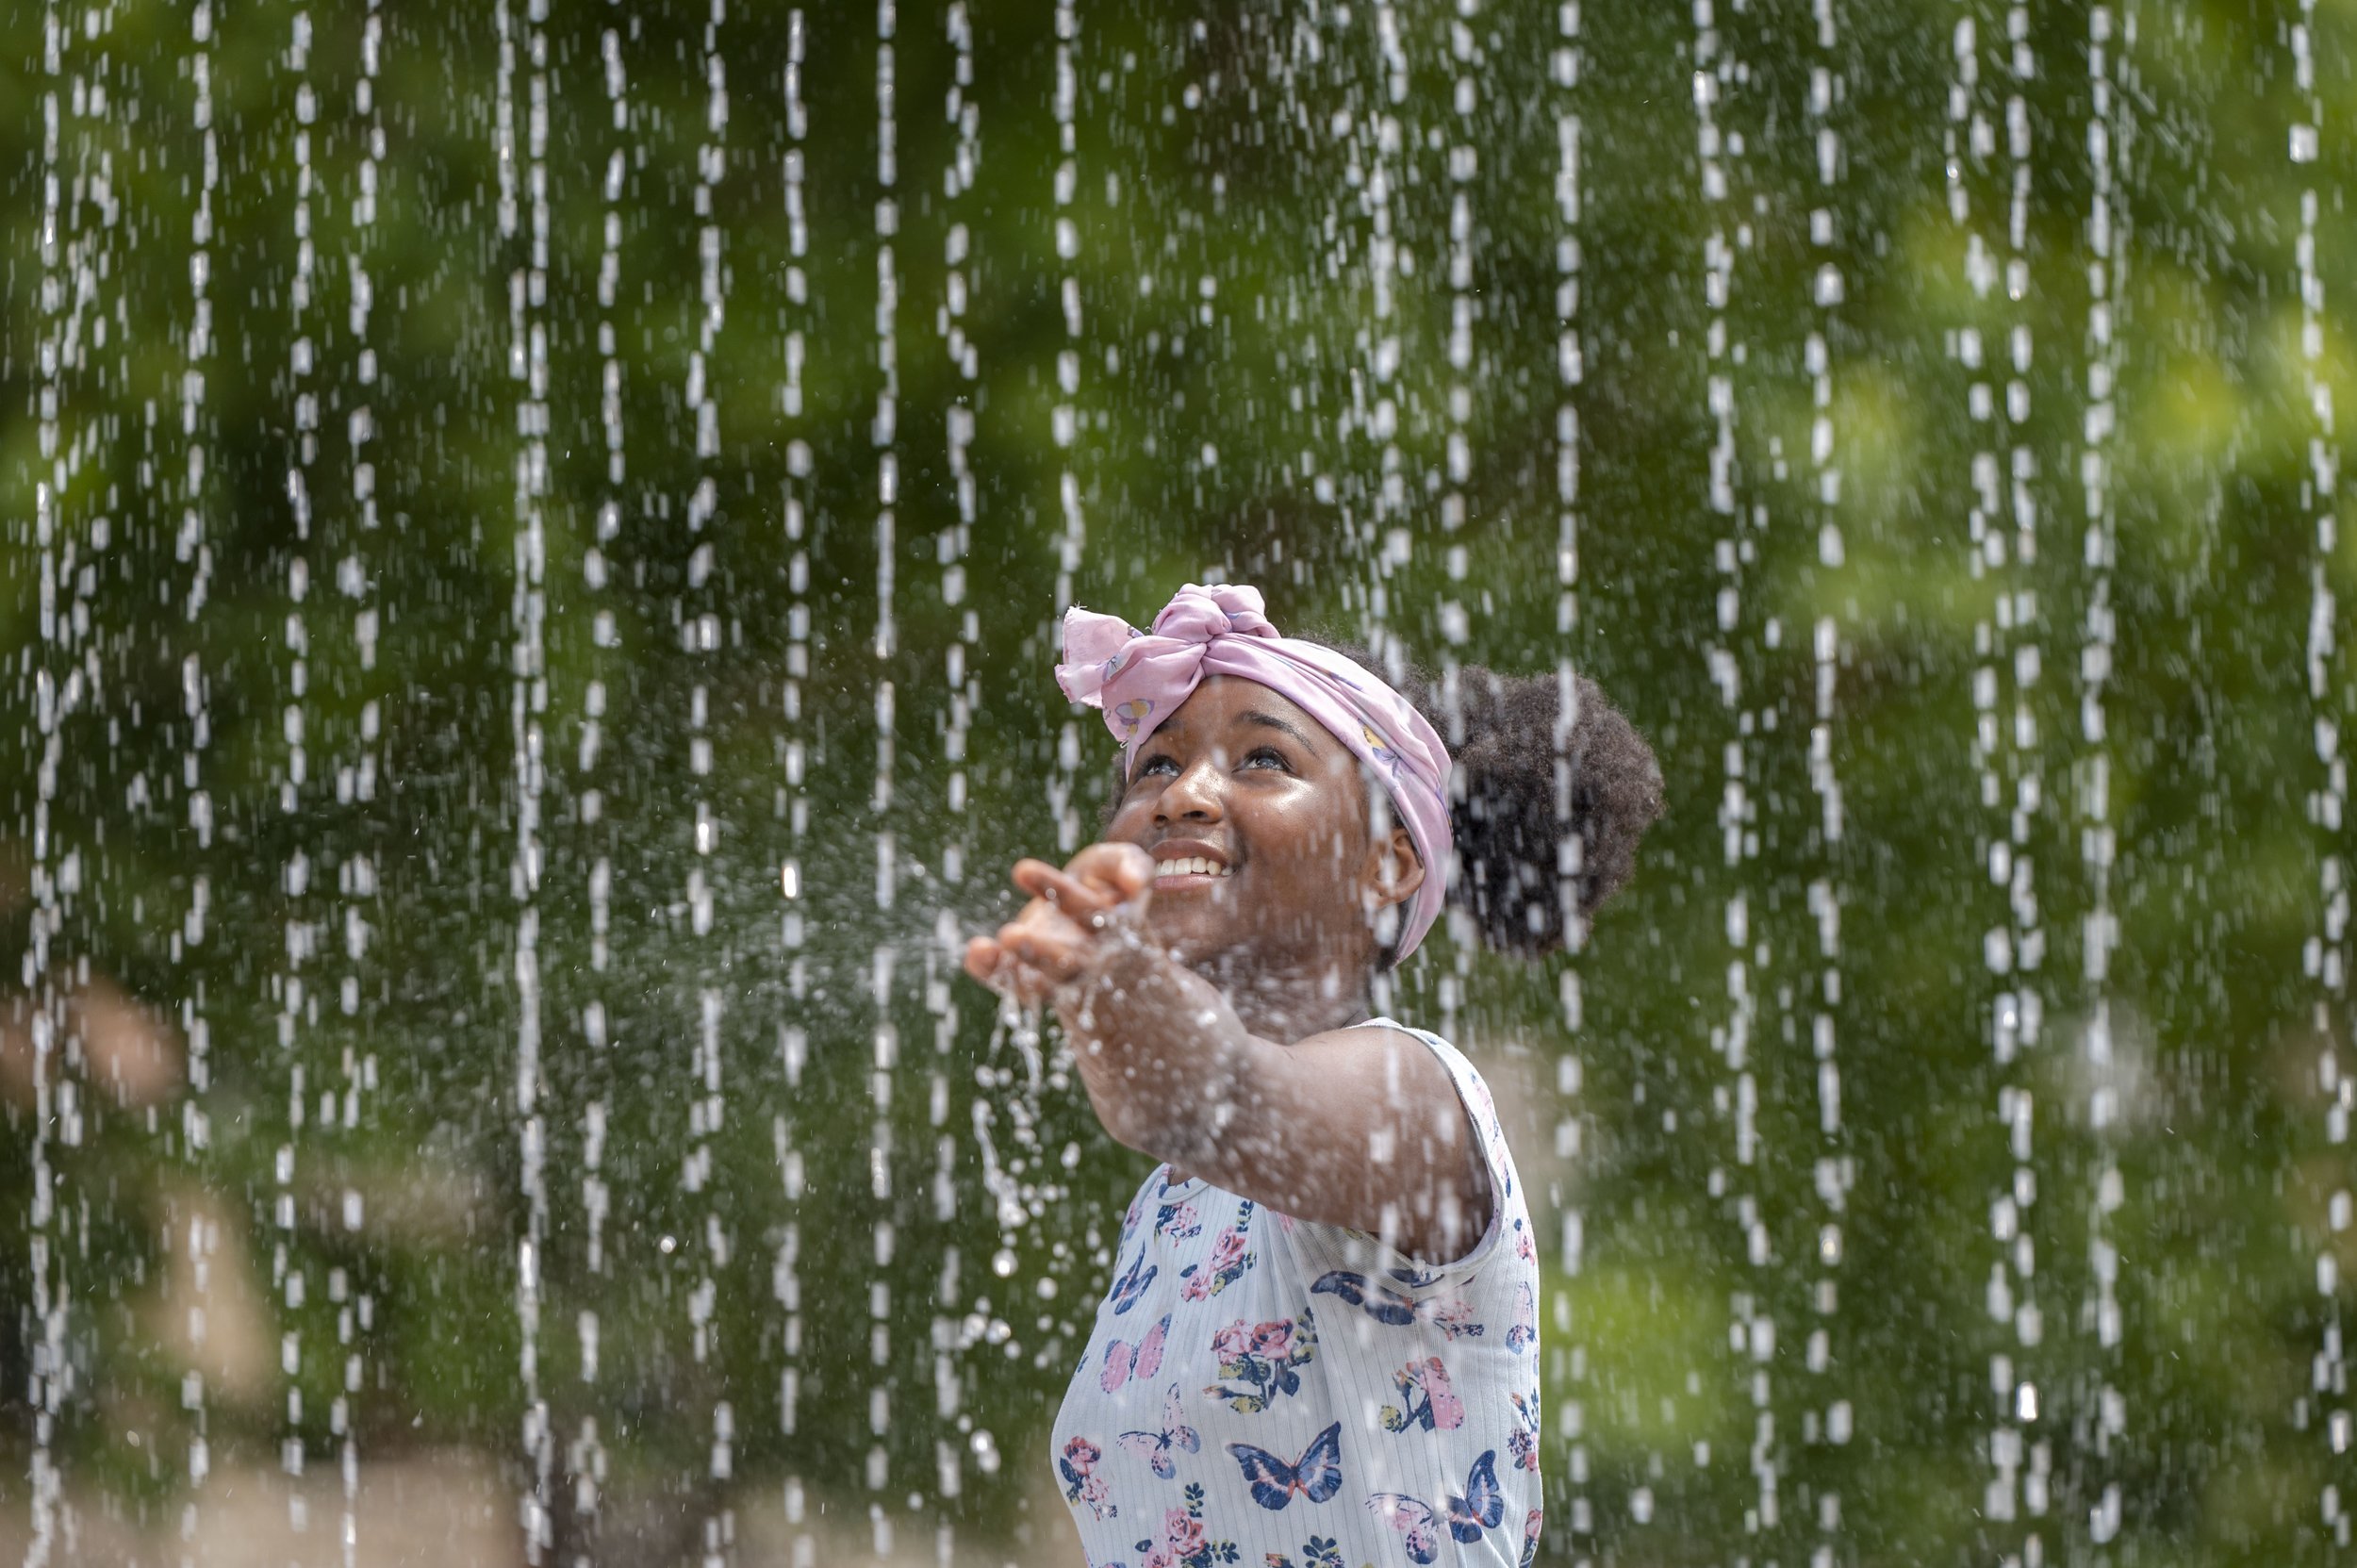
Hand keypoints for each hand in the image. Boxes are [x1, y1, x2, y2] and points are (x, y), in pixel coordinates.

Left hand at [962, 842, 1155, 1008]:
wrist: (1107, 935)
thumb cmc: (1111, 891)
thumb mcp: (1125, 868)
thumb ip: (1132, 866)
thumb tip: (1136, 886)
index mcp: (1116, 930)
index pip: (1090, 913)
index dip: (1061, 894)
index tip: (1020, 868)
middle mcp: (1091, 959)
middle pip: (1070, 963)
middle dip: (1041, 951)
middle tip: (1010, 934)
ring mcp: (1064, 976)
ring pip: (1042, 982)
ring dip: (1014, 968)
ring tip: (983, 948)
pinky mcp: (1039, 981)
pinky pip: (1017, 984)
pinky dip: (995, 972)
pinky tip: (976, 953)